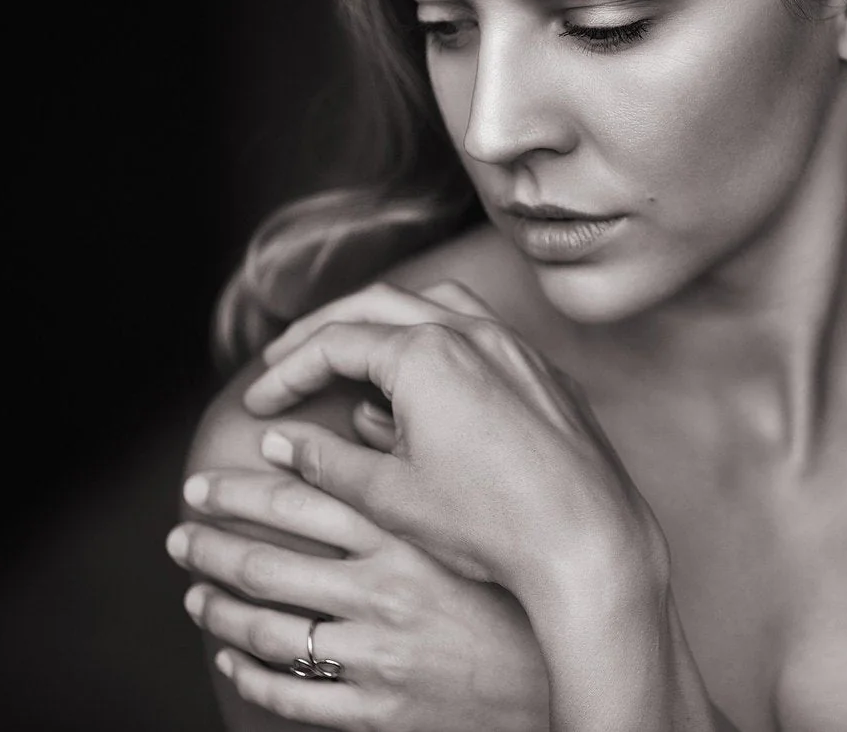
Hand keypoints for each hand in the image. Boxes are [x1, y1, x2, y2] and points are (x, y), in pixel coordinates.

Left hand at [168, 468, 549, 731]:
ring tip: (194, 594)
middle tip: (180, 532)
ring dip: (217, 609)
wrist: (559, 677)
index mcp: (403, 542)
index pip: (297, 505)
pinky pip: (293, 693)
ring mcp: (374, 657)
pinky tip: (232, 658)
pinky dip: (250, 674)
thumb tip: (361, 414)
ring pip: (266, 630)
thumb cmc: (519, 590)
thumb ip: (411, 466)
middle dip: (209, 545)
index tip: (206, 482)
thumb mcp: (471, 519)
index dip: (240, 491)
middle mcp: (381, 597)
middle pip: (265, 565)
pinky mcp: (376, 709)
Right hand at [244, 281, 667, 602]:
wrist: (587, 543)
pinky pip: (483, 334)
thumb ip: (327, 460)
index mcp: (426, 354)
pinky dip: (439, 340)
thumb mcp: (389, 496)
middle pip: (378, 306)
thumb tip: (281, 440)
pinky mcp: (547, 374)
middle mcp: (474, 334)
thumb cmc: (491, 525)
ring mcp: (517, 348)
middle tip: (285, 361)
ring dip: (386, 320)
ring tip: (353, 351)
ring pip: (437, 304)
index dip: (288, 372)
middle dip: (324, 332)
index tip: (260, 404)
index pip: (335, 344)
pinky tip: (426, 382)